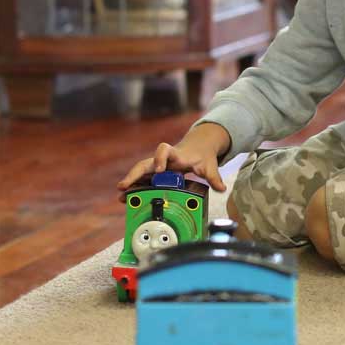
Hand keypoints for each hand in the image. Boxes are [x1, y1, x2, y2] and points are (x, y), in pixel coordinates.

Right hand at [117, 123, 231, 193]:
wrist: (199, 146)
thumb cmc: (203, 155)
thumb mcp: (210, 166)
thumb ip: (214, 177)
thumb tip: (222, 188)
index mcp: (176, 155)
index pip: (164, 150)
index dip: (160, 158)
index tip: (159, 170)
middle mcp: (164, 160)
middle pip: (145, 163)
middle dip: (134, 174)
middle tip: (124, 186)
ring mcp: (158, 166)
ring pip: (141, 172)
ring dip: (131, 184)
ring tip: (122, 197)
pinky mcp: (157, 173)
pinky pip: (144, 179)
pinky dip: (136, 187)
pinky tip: (128, 198)